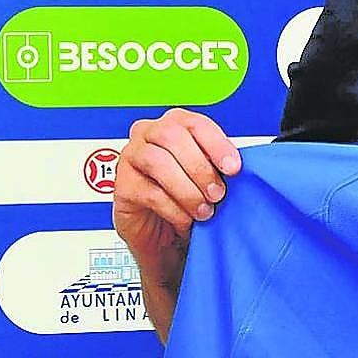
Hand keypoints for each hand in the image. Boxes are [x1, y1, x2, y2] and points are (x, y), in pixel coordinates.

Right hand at [112, 108, 240, 273]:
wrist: (165, 234)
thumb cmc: (188, 197)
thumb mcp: (208, 175)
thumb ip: (217, 162)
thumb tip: (235, 164)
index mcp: (174, 123)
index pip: (195, 123)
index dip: (217, 144)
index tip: (233, 167)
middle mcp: (148, 134)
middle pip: (172, 136)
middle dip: (200, 168)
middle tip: (217, 193)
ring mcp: (130, 157)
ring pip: (158, 162)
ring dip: (187, 189)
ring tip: (203, 210)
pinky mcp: (122, 186)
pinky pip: (149, 193)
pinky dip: (174, 209)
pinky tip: (185, 219)